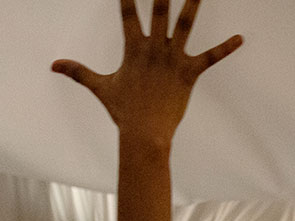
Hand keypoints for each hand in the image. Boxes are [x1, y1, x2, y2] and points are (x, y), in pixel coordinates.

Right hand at [52, 0, 242, 143]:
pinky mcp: (190, 73)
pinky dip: (227, 47)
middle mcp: (153, 49)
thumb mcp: (99, 87)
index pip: (127, 13)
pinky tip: (241, 38)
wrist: (144, 135)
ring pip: (186, 24)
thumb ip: (78, 72)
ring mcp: (173, 59)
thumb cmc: (123, 111)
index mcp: (133, 49)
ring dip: (193, 3)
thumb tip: (53, 65)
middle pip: (159, 10)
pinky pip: (211, 57)